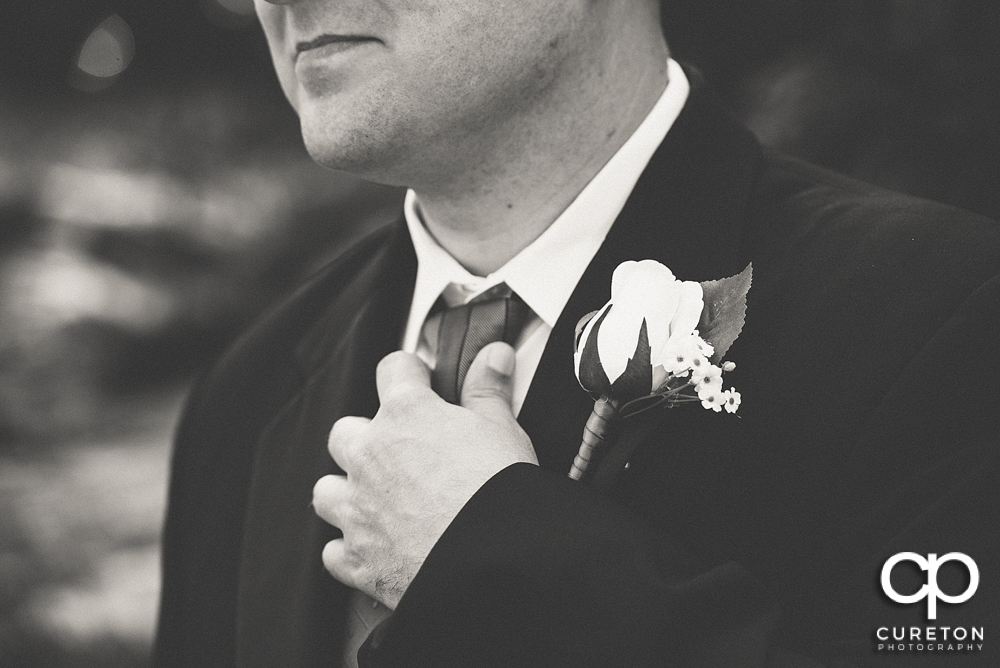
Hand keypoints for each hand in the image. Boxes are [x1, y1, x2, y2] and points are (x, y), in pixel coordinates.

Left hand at [313, 342, 537, 608]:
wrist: (493, 562)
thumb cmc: (498, 491)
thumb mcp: (503, 428)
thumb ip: (489, 390)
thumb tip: (493, 357)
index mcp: (406, 415)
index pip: (392, 370)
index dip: (408, 373)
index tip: (419, 382)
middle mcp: (370, 457)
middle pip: (345, 432)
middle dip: (367, 437)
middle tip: (403, 449)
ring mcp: (357, 509)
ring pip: (326, 491)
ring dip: (346, 492)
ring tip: (378, 499)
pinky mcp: (358, 558)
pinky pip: (334, 551)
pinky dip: (350, 549)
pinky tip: (376, 546)